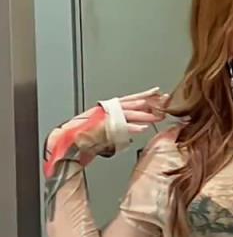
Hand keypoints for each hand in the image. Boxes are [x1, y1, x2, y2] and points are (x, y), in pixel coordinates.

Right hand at [45, 88, 169, 166]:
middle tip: (164, 101)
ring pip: (127, 114)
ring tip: (156, 117)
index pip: (128, 99)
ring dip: (143, 116)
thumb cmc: (81, 139)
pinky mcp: (100, 127)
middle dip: (148, 103)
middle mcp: (105, 110)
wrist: (64, 143)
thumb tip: (132, 132)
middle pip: (131, 103)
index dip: (143, 96)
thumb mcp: (103, 131)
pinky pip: (119, 127)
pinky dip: (130, 128)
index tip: (156, 93)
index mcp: (106, 109)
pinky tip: (141, 129)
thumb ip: (117, 129)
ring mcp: (103, 118)